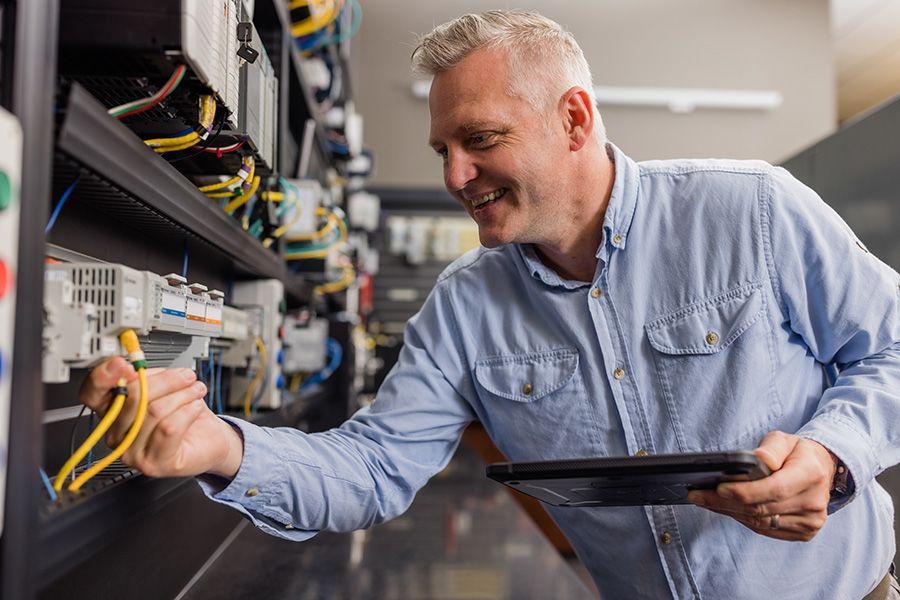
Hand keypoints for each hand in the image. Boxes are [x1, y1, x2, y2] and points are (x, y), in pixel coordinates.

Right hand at [80, 357, 243, 479]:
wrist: (209, 441)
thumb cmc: (184, 415)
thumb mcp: (163, 388)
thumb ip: (146, 377)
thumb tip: (138, 369)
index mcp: (111, 412)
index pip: (92, 393)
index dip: (104, 376)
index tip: (124, 363)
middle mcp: (115, 435)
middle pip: (132, 397)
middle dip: (166, 380)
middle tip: (186, 376)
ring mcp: (132, 453)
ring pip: (154, 411)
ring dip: (183, 394)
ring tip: (195, 390)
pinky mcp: (154, 463)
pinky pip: (169, 428)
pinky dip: (188, 412)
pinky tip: (196, 407)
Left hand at [687, 431, 836, 540]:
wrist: (821, 470)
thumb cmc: (796, 452)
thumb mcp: (784, 439)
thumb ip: (771, 448)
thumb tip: (757, 459)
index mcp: (811, 474)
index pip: (774, 488)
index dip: (744, 491)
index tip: (718, 487)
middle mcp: (814, 501)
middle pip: (762, 508)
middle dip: (725, 502)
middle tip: (697, 495)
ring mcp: (810, 521)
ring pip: (761, 522)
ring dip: (729, 512)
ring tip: (704, 501)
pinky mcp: (804, 532)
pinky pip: (766, 530)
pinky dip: (742, 519)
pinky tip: (724, 509)